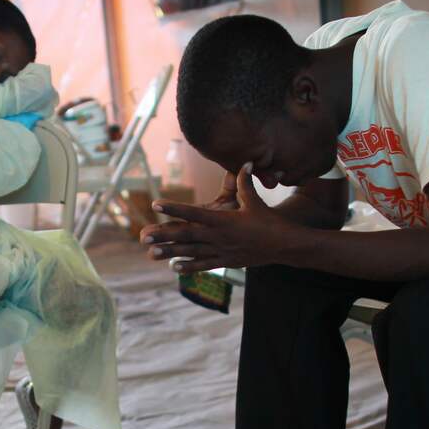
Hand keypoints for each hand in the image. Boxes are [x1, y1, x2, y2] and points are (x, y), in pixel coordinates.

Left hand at [140, 162, 290, 272]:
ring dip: (171, 253)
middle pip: (187, 235)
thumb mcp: (255, 201)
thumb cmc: (270, 221)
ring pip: (191, 252)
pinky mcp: (226, 261)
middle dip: (164, 235)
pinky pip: (204, 265)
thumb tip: (244, 161)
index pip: (194, 213)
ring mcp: (221, 251)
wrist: (285, 246)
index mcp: (223, 220)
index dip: (174, 209)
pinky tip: (174, 267)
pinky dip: (189, 266)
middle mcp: (219, 237)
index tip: (156, 205)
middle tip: (144, 236)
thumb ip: (245, 182)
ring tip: (152, 253)